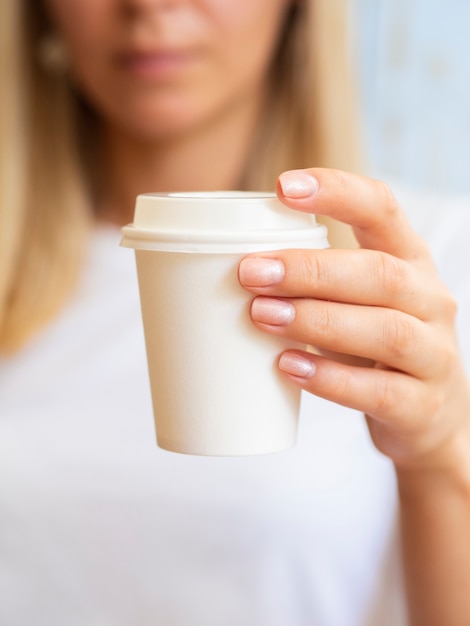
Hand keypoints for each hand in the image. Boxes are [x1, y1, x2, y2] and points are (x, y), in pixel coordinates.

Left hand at [238, 168, 469, 470]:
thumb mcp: (359, 301)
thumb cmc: (376, 345)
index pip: (383, 210)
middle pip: (380, 273)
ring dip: (318, 320)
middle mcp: (430, 300)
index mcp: (409, 261)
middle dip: (311, 270)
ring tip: (262, 316)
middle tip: (251, 272)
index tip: (283, 187)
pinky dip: (331, 378)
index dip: (338, 192)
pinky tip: (289, 367)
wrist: (429, 413)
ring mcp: (433, 354)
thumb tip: (234, 266)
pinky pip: (379, 391)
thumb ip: (316, 281)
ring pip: (386, 330)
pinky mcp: (422, 406)